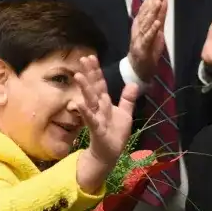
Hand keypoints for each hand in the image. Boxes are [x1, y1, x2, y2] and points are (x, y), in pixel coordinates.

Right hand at [72, 55, 139, 192]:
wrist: (109, 153)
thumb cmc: (114, 134)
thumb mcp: (125, 114)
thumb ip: (127, 99)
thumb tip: (133, 83)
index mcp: (104, 103)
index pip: (100, 83)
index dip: (96, 71)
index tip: (90, 57)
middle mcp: (98, 107)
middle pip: (93, 87)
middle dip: (89, 74)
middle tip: (83, 59)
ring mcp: (95, 117)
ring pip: (89, 100)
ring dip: (84, 88)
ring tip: (79, 75)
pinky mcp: (95, 129)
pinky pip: (90, 119)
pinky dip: (84, 111)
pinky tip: (79, 103)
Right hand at [127, 0, 167, 79]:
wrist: (138, 67)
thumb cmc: (147, 47)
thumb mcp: (156, 30)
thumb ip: (159, 16)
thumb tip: (163, 1)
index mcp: (140, 23)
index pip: (145, 8)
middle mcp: (138, 28)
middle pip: (145, 13)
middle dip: (153, 2)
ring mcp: (139, 37)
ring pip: (145, 23)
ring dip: (152, 12)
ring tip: (158, 3)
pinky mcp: (142, 47)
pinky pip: (147, 37)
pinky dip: (152, 30)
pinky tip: (157, 23)